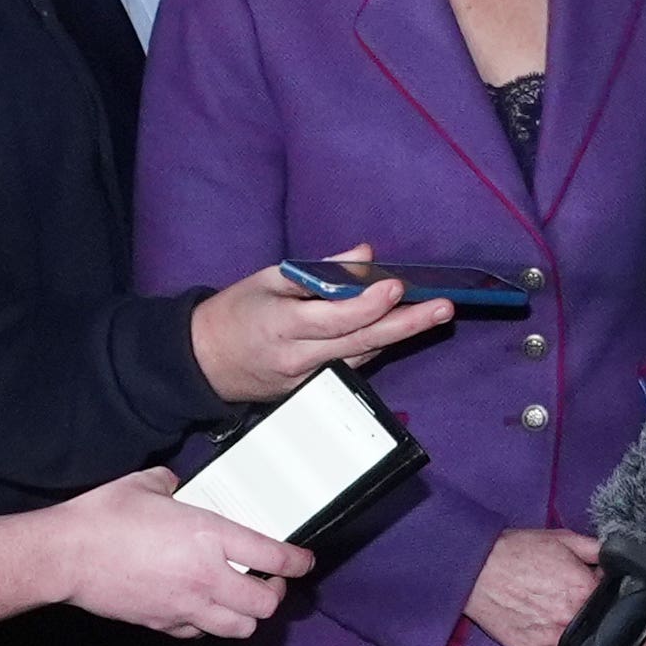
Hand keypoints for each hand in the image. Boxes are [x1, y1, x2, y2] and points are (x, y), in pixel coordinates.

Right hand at [41, 470, 308, 639]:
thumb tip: (177, 487)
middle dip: (275, 595)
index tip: (305, 562)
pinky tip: (201, 609)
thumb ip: (172, 485)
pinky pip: (200, 634)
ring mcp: (185, 606)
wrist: (67, 556)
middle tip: (270, 581)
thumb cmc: (104, 515)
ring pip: (238, 628)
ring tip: (242, 600)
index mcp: (209, 536)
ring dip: (247, 616)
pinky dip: (209, 625)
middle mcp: (206, 577)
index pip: (272, 556)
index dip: (297, 562)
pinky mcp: (162, 624)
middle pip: (264, 604)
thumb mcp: (146, 484)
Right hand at [189, 253, 453, 405]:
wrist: (204, 362)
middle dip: (406, 325)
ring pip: (362, 355)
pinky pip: (352, 364)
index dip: (367, 303)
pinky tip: (398, 328)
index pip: (333, 318)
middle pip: (360, 342)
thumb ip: (319, 270)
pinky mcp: (313, 390)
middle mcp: (298, 358)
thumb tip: (364, 255)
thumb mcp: (268, 279)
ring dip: (399, 334)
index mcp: (281, 325)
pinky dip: (375, 344)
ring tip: (432, 312)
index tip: (396, 285)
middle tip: (441, 308)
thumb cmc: (236, 312)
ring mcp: (307, 380)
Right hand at [464, 528, 601, 645]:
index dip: (608, 598)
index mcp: (583, 590)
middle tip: (576, 605)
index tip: (599, 597)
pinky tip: (553, 637)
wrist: (476, 570)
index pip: (613, 604)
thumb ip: (596, 550)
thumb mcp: (562, 539)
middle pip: (598, 629)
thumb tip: (616, 563)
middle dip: (593, 618)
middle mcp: (570, 619)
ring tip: (563, 622)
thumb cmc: (515, 552)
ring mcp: (551, 641)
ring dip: (578, 640)